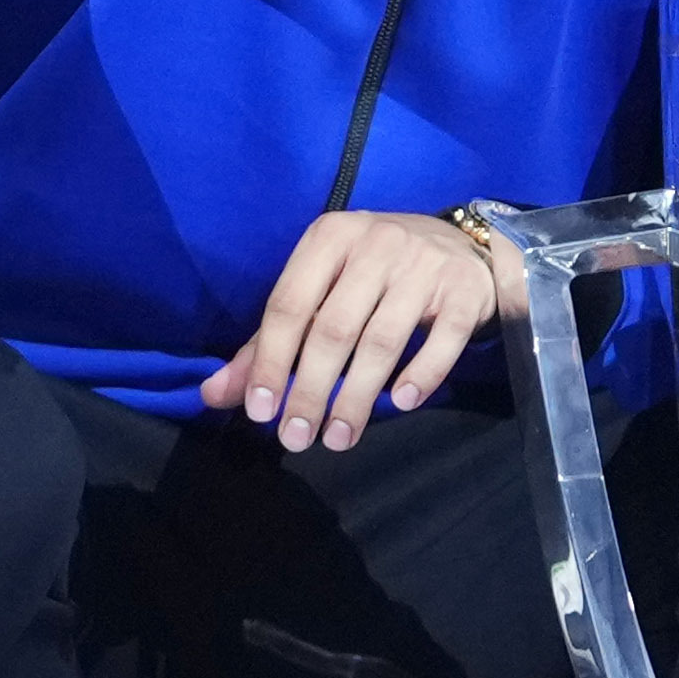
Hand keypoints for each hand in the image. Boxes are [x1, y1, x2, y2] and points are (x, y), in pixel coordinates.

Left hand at [208, 205, 531, 446]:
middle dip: (310, 390)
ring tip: (339, 438)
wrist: (462, 246)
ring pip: (382, 340)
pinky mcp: (463, 289)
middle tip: (297, 438)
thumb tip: (215, 395)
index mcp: (328, 238)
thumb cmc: (376, 273)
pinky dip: (421, 374)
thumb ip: (270, 341)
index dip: (270, 362)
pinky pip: (442, 339)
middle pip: (333, 328)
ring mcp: (423, 264)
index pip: (289, 304)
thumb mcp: (322, 289)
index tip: (260, 413)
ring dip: (357, 397)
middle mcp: (375, 243)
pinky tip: (401, 403)